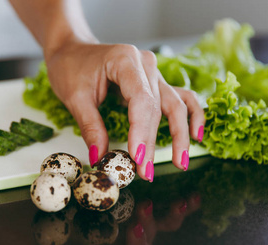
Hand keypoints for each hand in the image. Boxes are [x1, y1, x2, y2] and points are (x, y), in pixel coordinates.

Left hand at [45, 41, 204, 179]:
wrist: (73, 49)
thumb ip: (90, 126)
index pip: (141, 100)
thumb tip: (100, 156)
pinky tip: (196, 134)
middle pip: (157, 107)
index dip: (141, 131)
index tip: (138, 158)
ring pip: (174, 105)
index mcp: (125, 60)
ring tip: (181, 161)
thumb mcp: (75, 97)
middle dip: (152, 142)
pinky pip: (179, 98)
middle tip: (146, 172)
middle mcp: (145, 64)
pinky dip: (191, 115)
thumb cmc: (70, 67)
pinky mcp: (155, 82)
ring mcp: (153, 72)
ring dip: (179, 135)